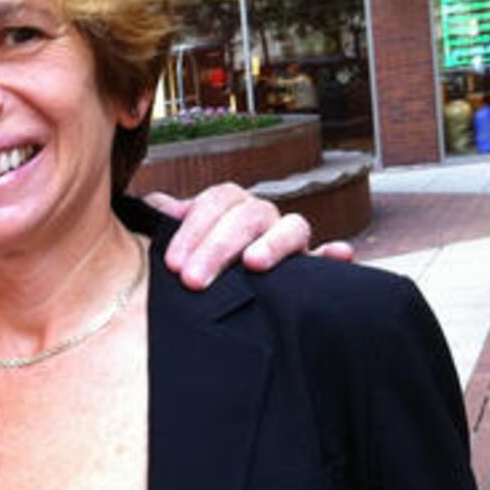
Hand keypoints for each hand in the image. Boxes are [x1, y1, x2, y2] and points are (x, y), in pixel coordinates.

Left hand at [145, 184, 352, 288]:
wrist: (219, 286)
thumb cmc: (195, 259)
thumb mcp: (177, 241)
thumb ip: (165, 221)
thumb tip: (150, 203)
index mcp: (229, 205)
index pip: (214, 202)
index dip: (193, 230)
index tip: (173, 265)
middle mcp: (261, 216)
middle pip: (247, 215)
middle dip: (218, 247)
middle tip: (194, 281)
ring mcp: (289, 239)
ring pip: (291, 226)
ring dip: (273, 243)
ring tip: (254, 264)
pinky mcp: (312, 267)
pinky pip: (328, 257)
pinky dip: (333, 255)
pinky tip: (338, 255)